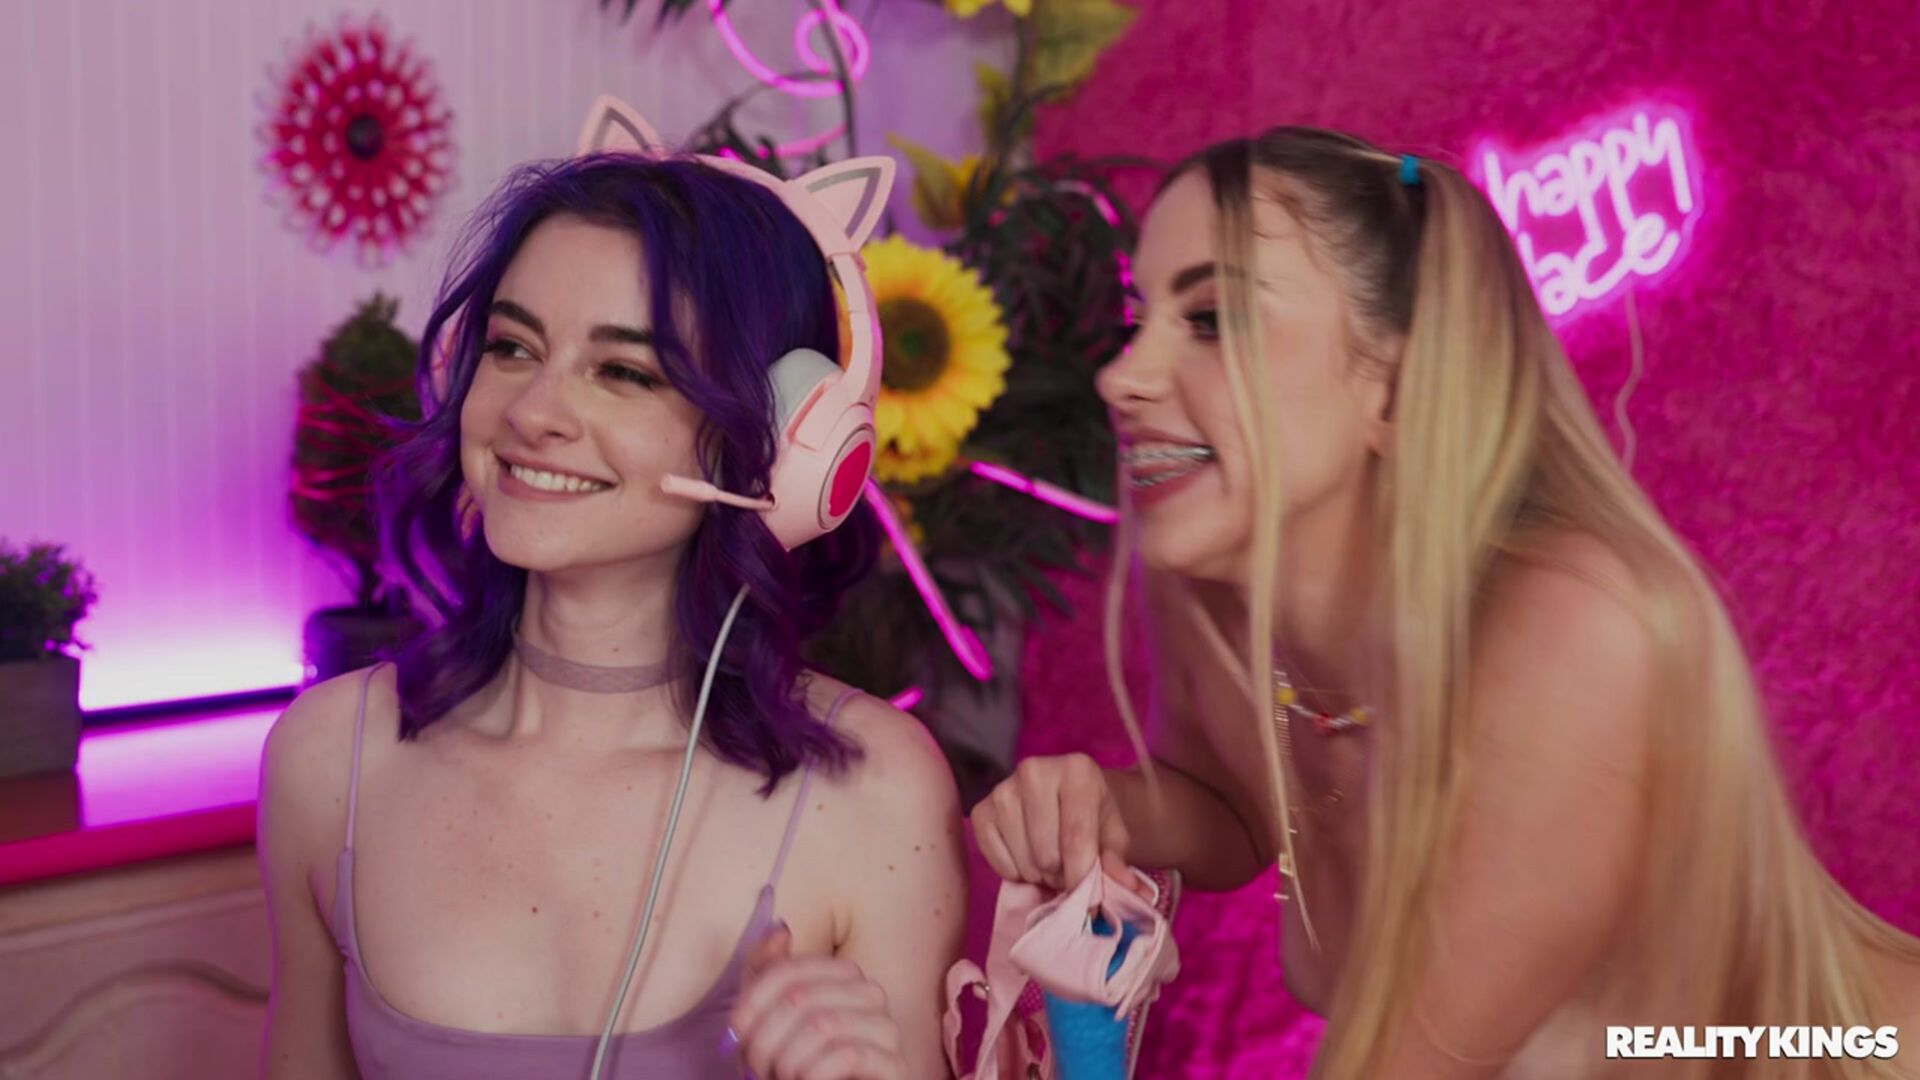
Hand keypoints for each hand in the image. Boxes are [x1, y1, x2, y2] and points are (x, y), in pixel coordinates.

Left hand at [730, 924, 905, 1079]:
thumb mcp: (770, 1017)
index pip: (788, 971)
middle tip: (756, 1066)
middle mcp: (870, 994)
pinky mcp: (895, 1065)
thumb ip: (767, 973)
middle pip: (801, 998)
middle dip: (766, 1038)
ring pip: (823, 1025)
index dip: (754, 1001)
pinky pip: (848, 1055)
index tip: (736, 1031)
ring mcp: (887, 1028)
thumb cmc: (796, 1064)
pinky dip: (814, 1073)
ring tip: (781, 1078)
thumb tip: (781, 930)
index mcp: (843, 975)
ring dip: (788, 1060)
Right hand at [970, 754, 1144, 894]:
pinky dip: (1014, 871)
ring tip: (1050, 863)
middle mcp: (1035, 771)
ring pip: (1023, 860)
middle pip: (1047, 853)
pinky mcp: (981, 809)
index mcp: (1077, 770)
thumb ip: (1118, 860)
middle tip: (1069, 870)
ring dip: (1039, 874)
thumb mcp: (1114, 835)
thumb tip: (1129, 888)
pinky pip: (996, 860)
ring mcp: (1003, 789)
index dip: (1081, 877)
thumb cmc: (1094, 816)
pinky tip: (1027, 857)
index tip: (1089, 904)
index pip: (1076, 835)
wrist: (1066, 797)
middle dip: (1061, 875)